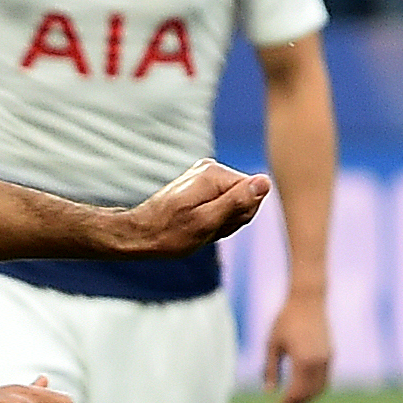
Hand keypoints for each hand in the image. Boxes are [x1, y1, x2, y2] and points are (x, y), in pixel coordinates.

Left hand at [108, 159, 270, 258]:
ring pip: (234, 203)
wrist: (138, 234)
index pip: (254, 194)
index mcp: (215, 174)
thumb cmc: (168, 233)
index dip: (238, 217)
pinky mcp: (201, 184)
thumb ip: (236, 202)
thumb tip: (264, 182)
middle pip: (245, 198)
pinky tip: (195, 224)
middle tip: (204, 229)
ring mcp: (205, 175)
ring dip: (220, 221)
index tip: (214, 225)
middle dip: (229, 219)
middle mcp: (211, 168)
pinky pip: (221, 204)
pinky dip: (212, 218)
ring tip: (197, 227)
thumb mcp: (206, 222)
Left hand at [264, 288, 333, 402]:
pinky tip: (300, 393)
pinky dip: (313, 390)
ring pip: (319, 389)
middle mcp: (320, 362)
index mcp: (304, 361)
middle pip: (309, 395)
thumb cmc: (285, 321)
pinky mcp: (330, 354)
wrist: (308, 301)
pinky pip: (324, 380)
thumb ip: (270, 369)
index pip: (296, 393)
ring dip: (305, 401)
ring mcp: (328, 359)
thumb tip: (268, 392)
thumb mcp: (272, 345)